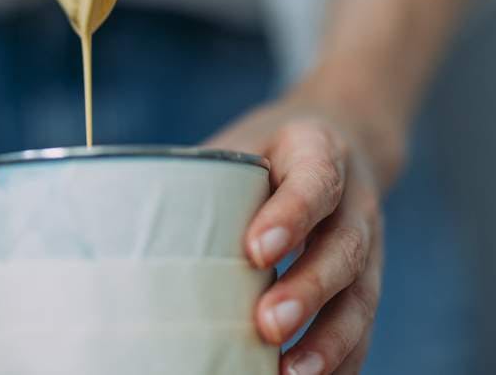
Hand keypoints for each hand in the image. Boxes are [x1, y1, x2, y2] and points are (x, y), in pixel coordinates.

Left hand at [207, 91, 401, 374]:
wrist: (338, 143)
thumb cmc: (265, 155)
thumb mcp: (240, 146)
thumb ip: (203, 179)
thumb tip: (126, 226)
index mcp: (318, 150)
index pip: (315, 179)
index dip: (291, 215)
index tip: (255, 251)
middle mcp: (354, 200)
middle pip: (344, 247)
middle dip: (309, 289)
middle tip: (268, 324)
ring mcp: (369, 246)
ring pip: (361, 295)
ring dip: (329, 340)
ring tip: (290, 373)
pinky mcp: (367, 283)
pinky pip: (364, 327)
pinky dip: (341, 360)